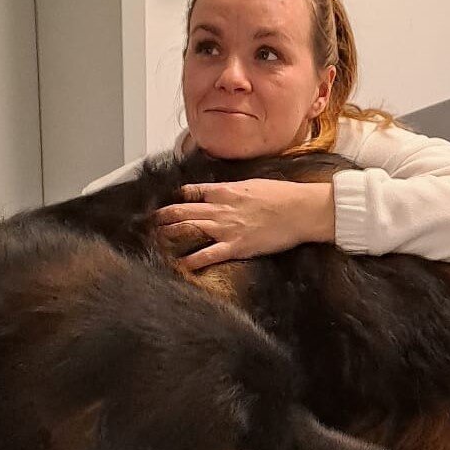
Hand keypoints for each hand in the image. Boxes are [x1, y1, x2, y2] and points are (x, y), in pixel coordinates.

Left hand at [153, 179, 335, 270]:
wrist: (300, 210)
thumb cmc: (283, 195)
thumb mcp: (255, 184)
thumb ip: (235, 189)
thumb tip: (225, 191)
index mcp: (225, 190)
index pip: (191, 192)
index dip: (176, 198)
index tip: (165, 203)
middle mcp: (220, 208)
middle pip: (183, 210)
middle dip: (163, 216)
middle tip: (149, 222)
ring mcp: (226, 228)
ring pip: (189, 229)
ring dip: (169, 234)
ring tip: (155, 239)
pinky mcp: (235, 246)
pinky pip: (207, 254)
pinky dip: (191, 260)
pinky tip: (179, 264)